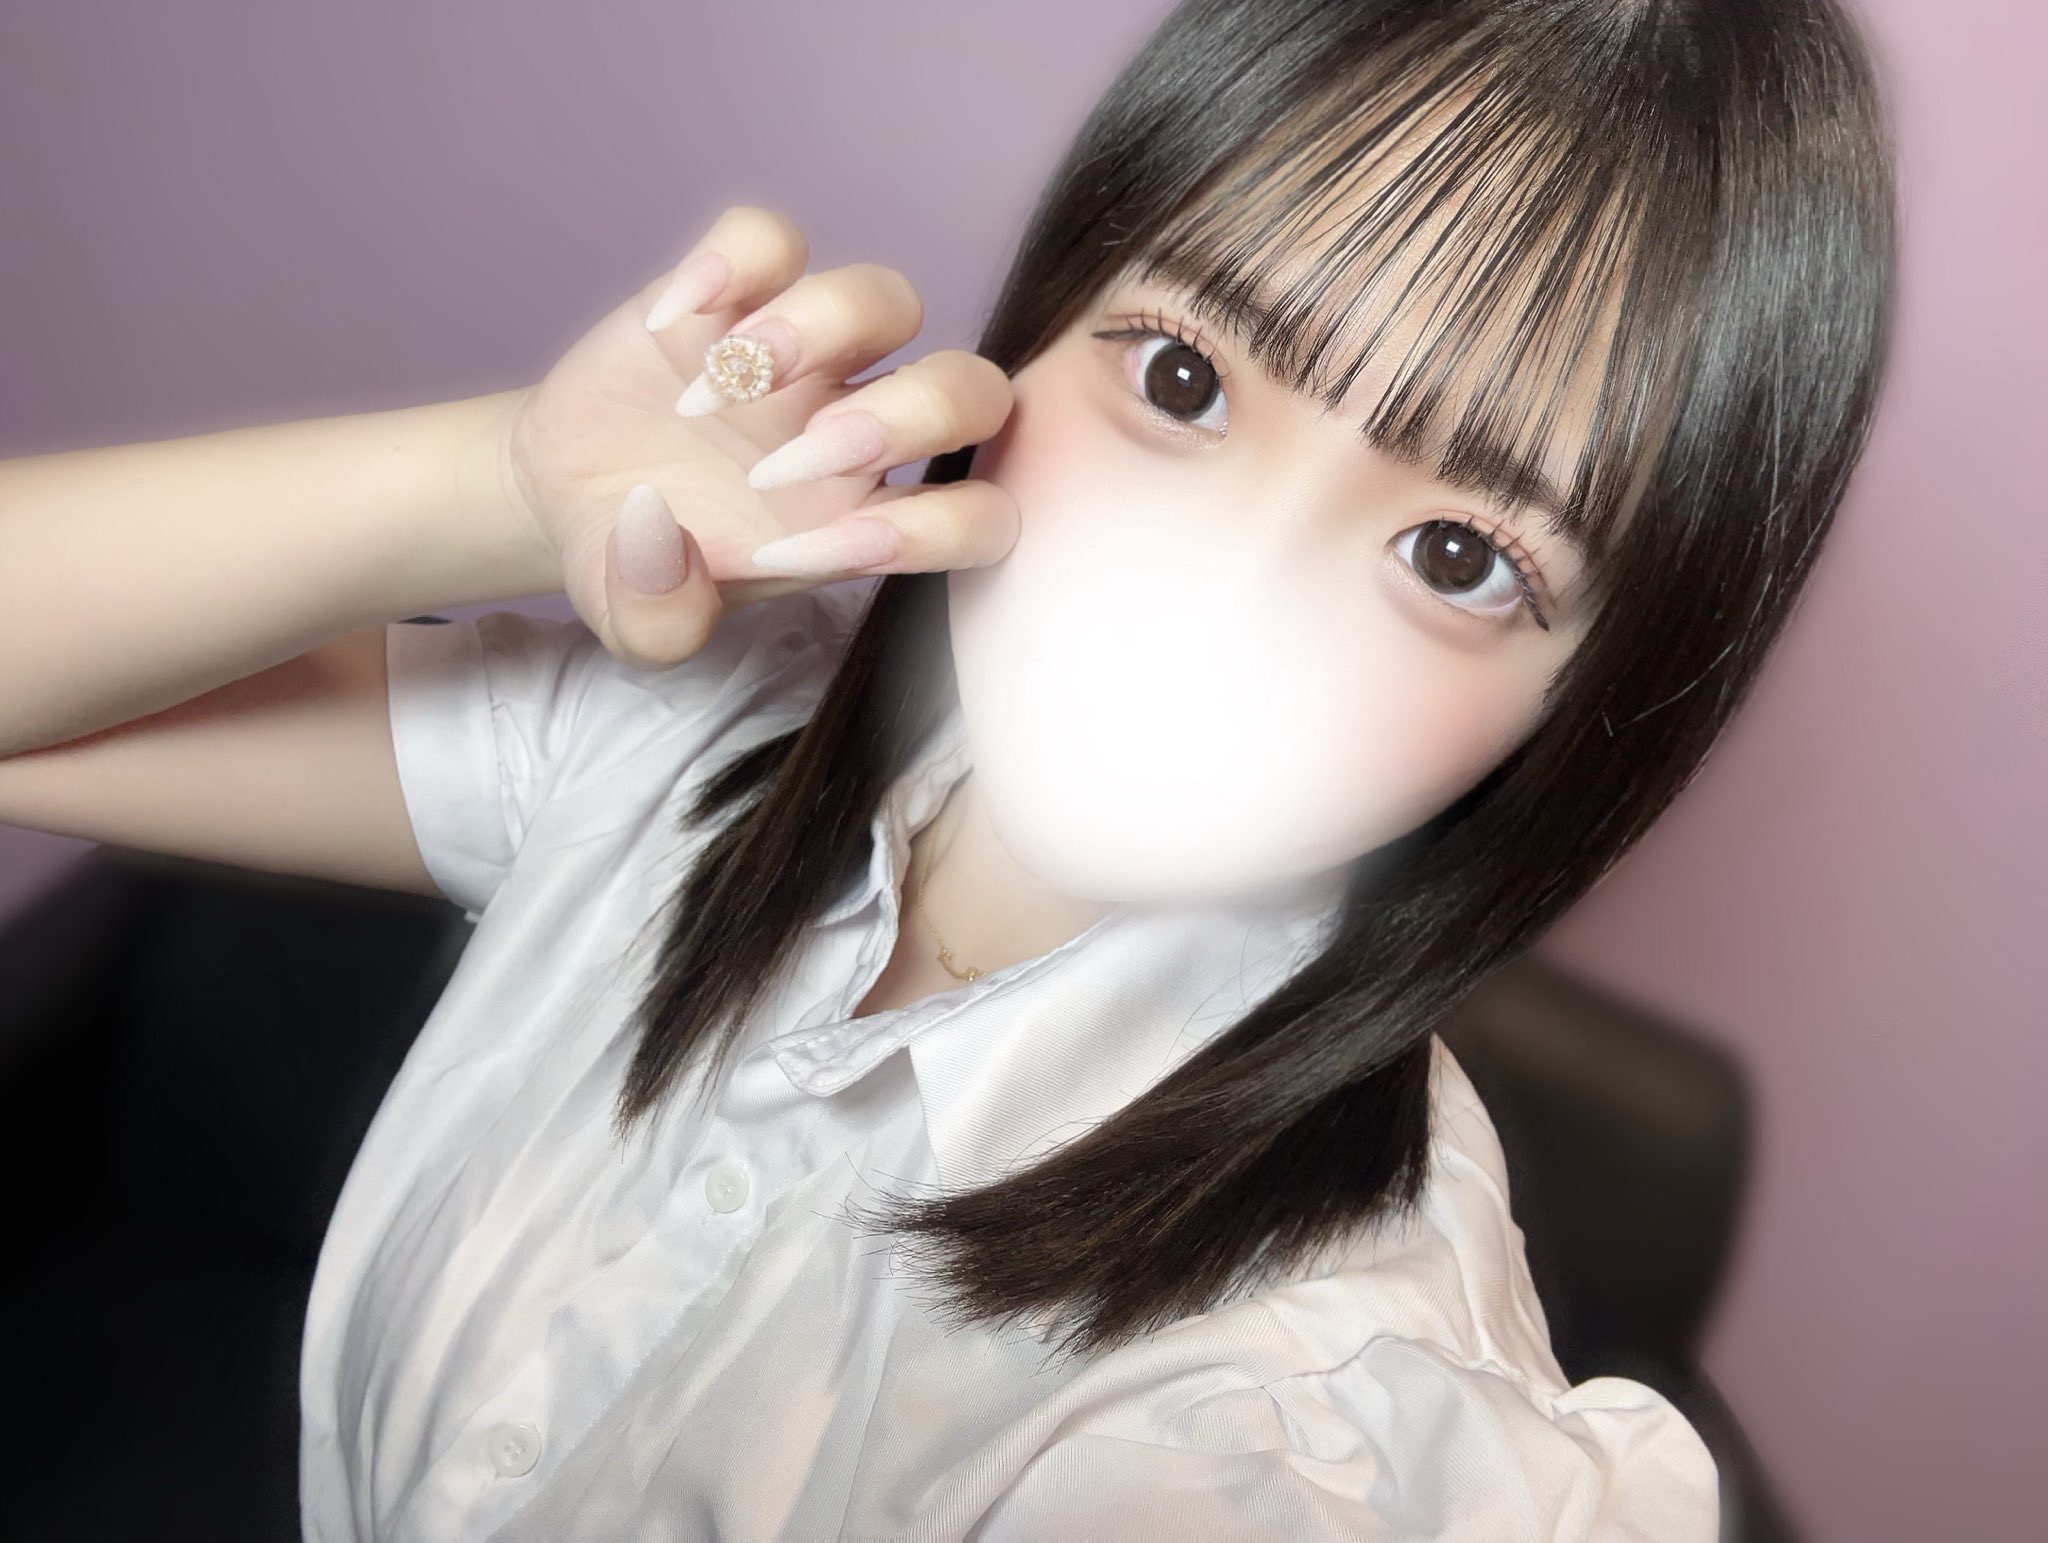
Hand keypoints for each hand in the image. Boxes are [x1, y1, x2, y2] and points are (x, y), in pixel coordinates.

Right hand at [499, 204, 1018, 665]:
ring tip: (717, 386)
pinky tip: (672, 322)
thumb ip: (660, 620)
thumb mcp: (638, 622)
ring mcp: (807, 353)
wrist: (566, 494)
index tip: (808, 551)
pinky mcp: (737, 289)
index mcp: (869, 524)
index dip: (929, 534)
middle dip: (900, 424)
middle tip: (778, 469)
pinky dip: (730, 262)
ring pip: (890, 300)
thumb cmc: (636, 565)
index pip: (980, 519)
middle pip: (971, 392)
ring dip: (816, 332)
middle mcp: (861, 432)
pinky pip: (775, 238)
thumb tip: (667, 543)